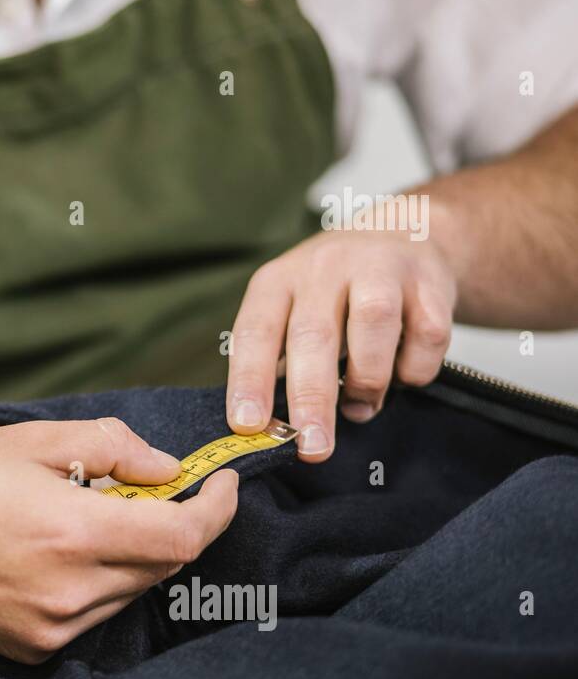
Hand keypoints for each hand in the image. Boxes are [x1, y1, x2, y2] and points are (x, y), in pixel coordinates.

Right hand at [0, 419, 238, 663]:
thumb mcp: (32, 439)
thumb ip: (112, 448)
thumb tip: (166, 471)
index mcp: (73, 533)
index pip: (183, 536)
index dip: (216, 509)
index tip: (220, 484)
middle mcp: (70, 592)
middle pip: (162, 565)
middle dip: (169, 524)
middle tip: (138, 488)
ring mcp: (51, 628)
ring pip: (129, 591)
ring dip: (129, 554)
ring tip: (80, 518)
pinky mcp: (32, 648)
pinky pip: (91, 615)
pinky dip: (94, 583)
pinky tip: (50, 554)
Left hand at [225, 227, 455, 460]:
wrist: (403, 233)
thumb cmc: (333, 292)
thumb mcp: (291, 310)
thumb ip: (283, 362)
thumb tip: (273, 431)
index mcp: (278, 281)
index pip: (255, 333)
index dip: (250, 381)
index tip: (249, 426)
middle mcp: (324, 268)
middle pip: (314, 335)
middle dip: (311, 398)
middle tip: (312, 446)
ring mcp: (379, 268)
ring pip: (373, 324)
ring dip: (367, 379)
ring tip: (360, 407)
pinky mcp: (429, 280)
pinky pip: (428, 334)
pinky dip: (414, 369)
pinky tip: (402, 374)